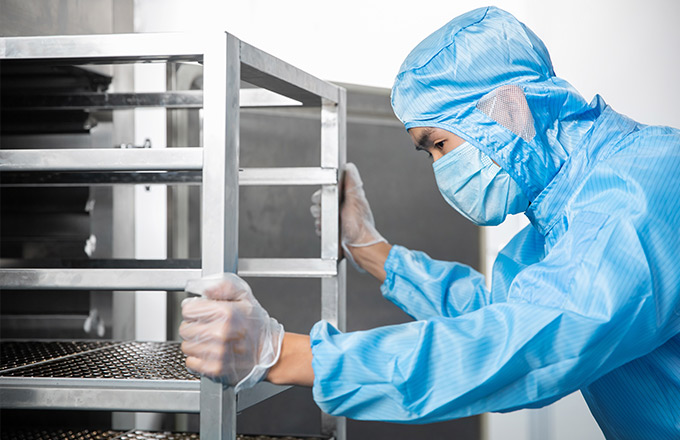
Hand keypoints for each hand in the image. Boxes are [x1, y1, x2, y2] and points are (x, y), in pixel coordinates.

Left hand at [180, 273, 283, 392]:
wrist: (269, 352)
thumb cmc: (256, 326)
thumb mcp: (245, 297)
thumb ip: (225, 287)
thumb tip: (206, 289)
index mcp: (226, 313)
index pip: (188, 310)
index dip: (193, 310)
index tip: (201, 312)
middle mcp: (220, 333)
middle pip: (185, 328)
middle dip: (193, 326)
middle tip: (208, 327)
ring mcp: (217, 352)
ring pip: (186, 345)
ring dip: (195, 343)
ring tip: (211, 341)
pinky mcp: (215, 369)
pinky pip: (191, 362)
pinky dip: (198, 358)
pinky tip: (210, 353)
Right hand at [310, 163, 386, 269]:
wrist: (359, 247)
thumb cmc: (360, 225)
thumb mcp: (357, 200)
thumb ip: (352, 183)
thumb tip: (349, 167)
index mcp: (345, 198)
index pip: (324, 190)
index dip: (322, 194)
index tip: (327, 199)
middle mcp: (339, 207)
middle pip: (318, 202)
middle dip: (321, 208)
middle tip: (331, 214)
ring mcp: (334, 219)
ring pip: (317, 215)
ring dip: (322, 220)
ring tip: (333, 224)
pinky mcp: (329, 231)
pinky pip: (318, 227)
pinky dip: (322, 229)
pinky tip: (331, 231)